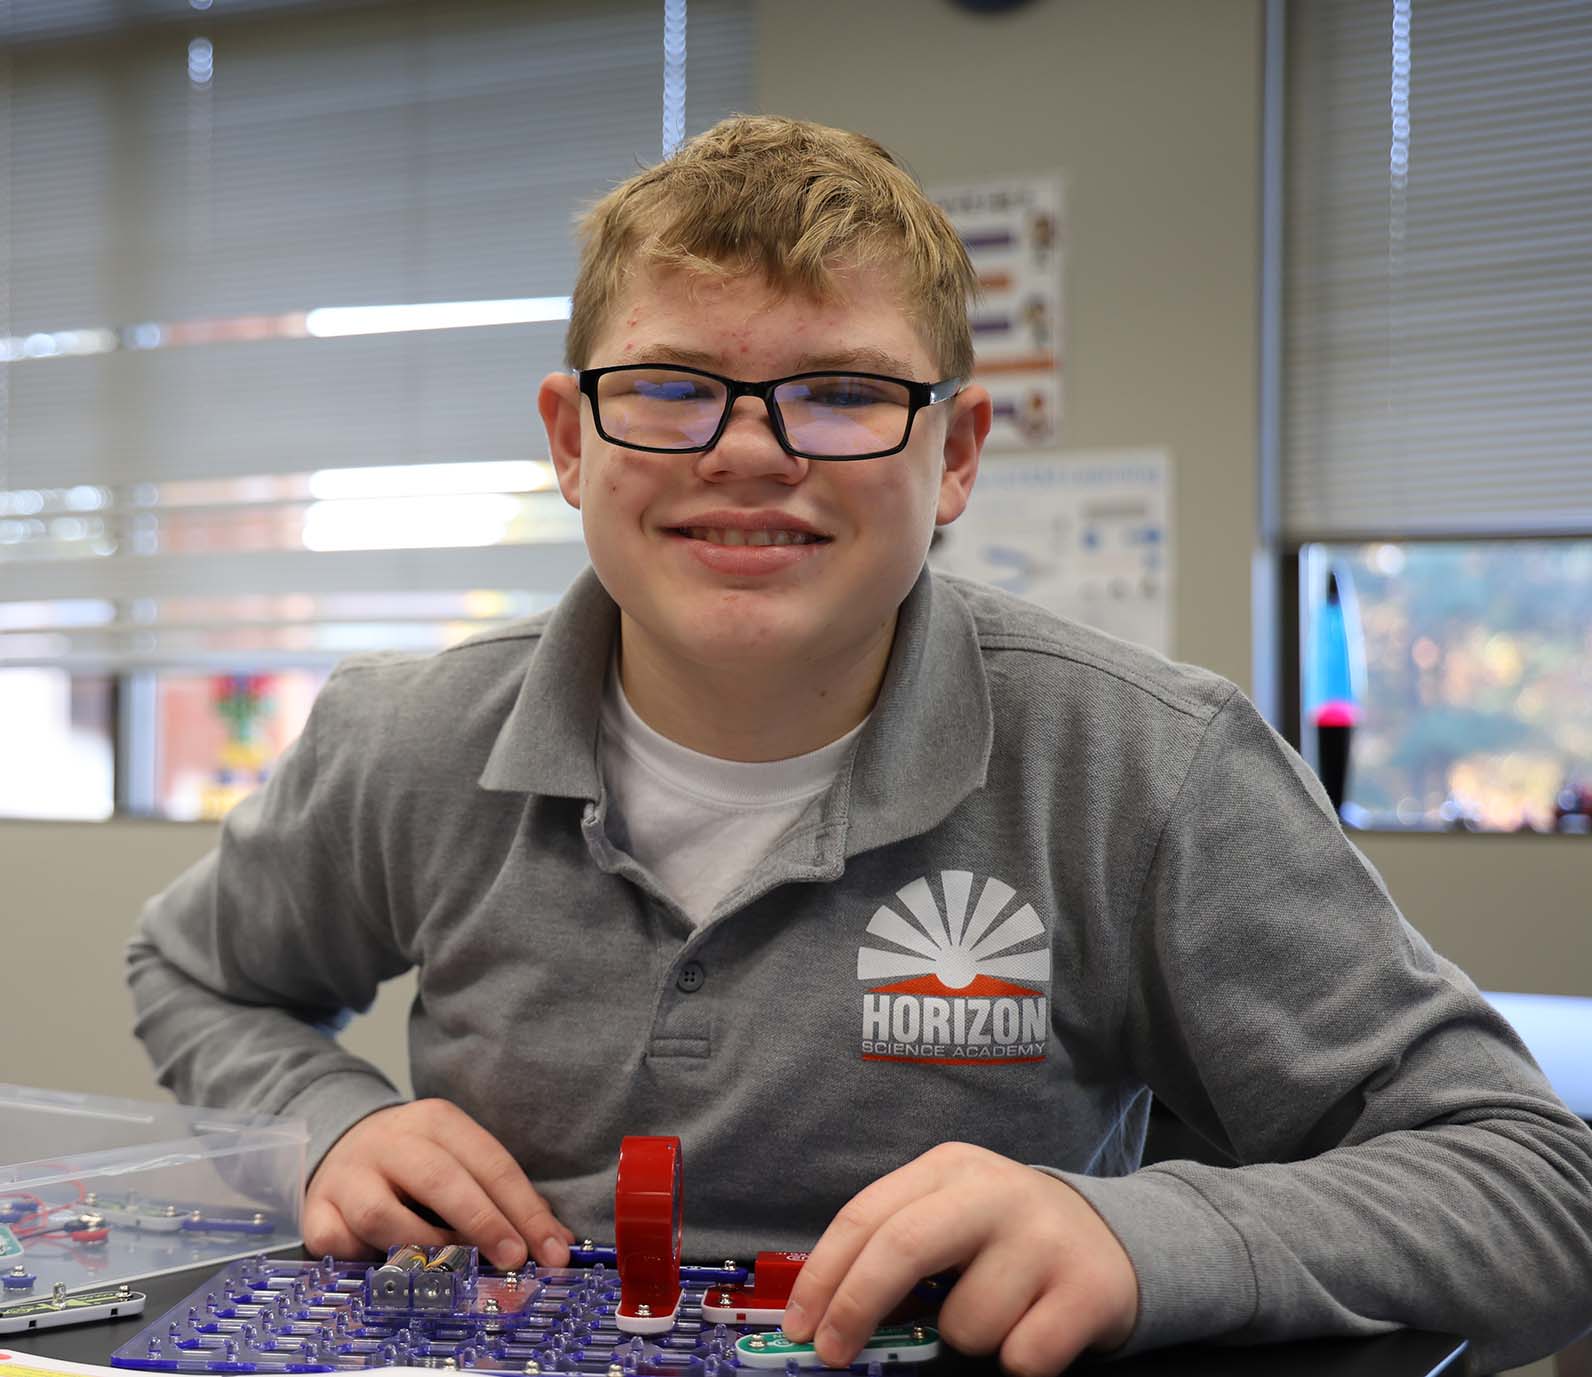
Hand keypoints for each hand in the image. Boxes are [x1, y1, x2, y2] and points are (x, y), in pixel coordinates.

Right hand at [302, 1099, 574, 1271]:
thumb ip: (502, 1198)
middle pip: (440, 1179)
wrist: (342, 1144)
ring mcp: (349, 1176)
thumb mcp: (460, 1161)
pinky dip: (364, 1259)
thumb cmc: (416, 1163)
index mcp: (437, 1121)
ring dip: (422, 1246)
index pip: (490, 1163)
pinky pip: (339, 1242)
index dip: (525, 1209)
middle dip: (483, 1222)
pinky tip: (386, 1266)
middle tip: (513, 1259)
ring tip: (451, 1268)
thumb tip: (554, 1242)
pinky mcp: (316, 1210)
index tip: (552, 1249)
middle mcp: (391, 1141)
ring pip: (382, 1213)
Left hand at [780, 1142, 1137, 1376]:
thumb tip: (826, 1317)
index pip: (866, 1215)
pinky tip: (1036, 1327)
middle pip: (901, 1248)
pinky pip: (1020, 1357)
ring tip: (998, 1313)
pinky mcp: (1087, 1288)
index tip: (800, 1325)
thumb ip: (896, 1246)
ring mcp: (1044, 1237)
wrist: (1114, 1239)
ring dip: (966, 1340)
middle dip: (855, 1308)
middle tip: (833, 1354)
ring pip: (964, 1324)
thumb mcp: (951, 1217)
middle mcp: (995, 1191)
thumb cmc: (1006, 1239)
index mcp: (949, 1168)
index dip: (823, 1275)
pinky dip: (1018, 1360)